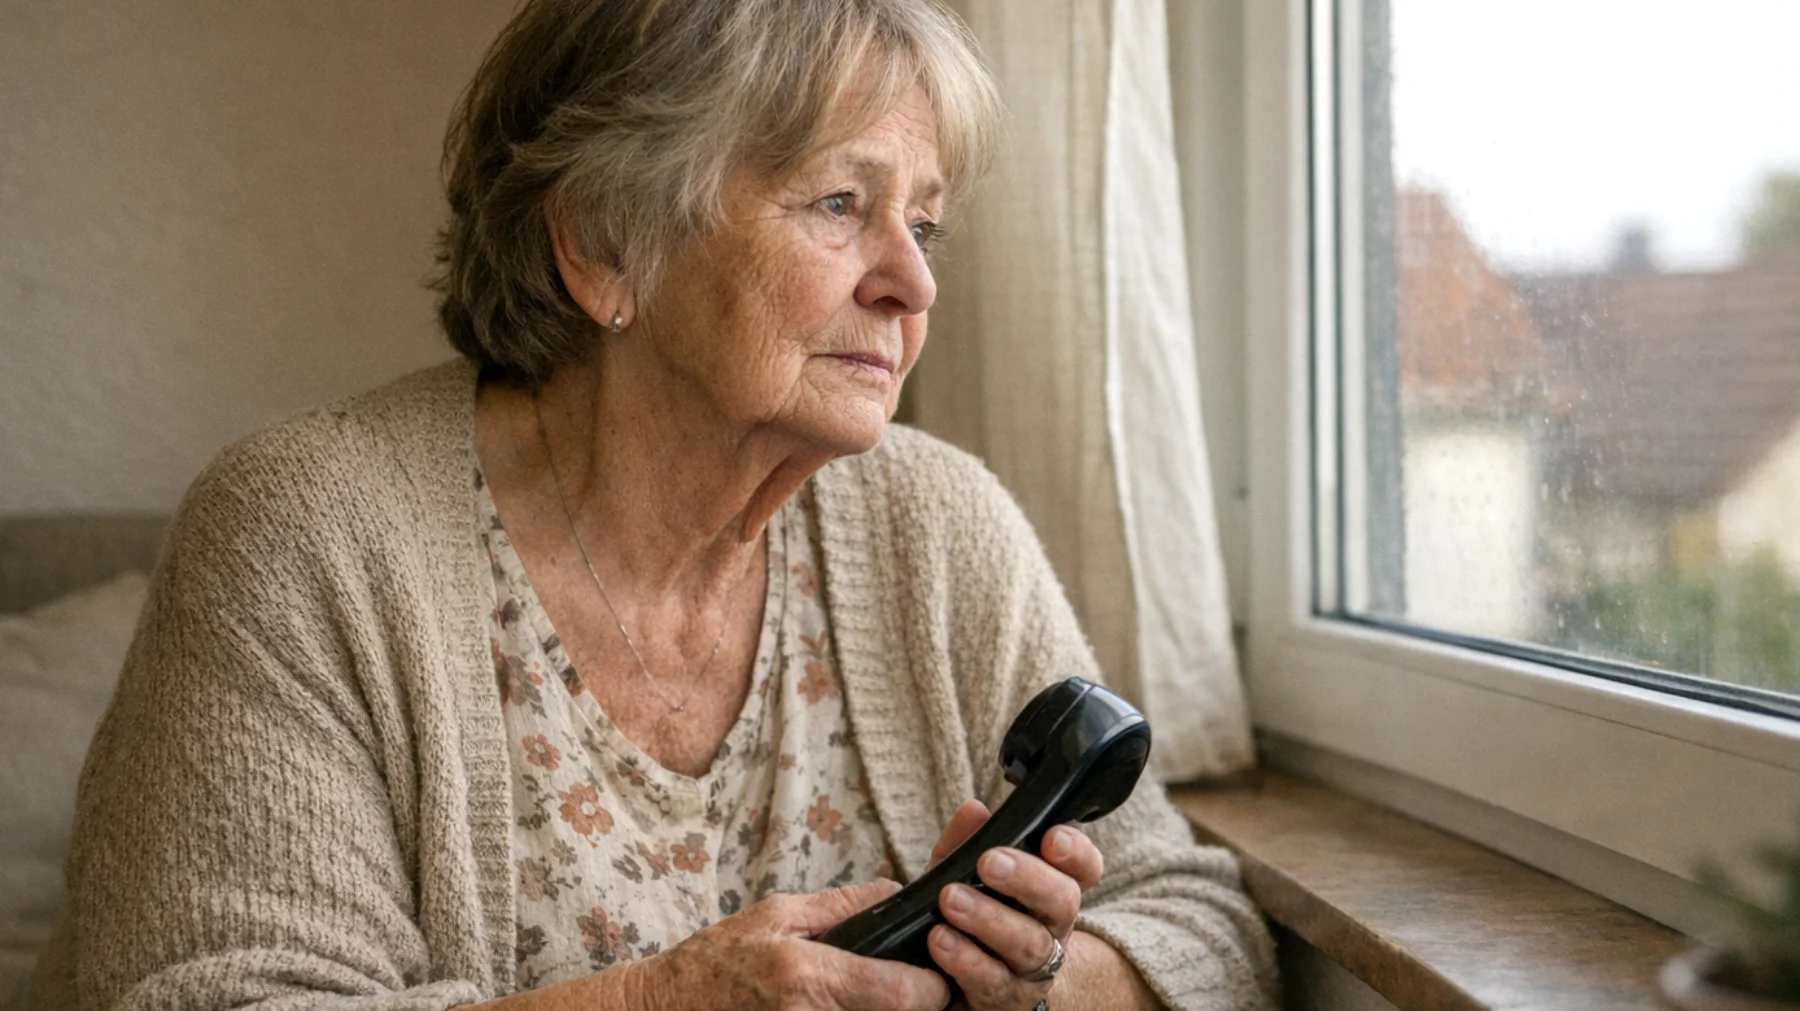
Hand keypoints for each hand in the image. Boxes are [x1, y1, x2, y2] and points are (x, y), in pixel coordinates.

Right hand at [634, 880, 949, 1010]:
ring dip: (882, 1010)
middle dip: (914, 1005)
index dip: (930, 988)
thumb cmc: (718, 960)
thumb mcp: (778, 914)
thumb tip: (897, 892)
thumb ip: (843, 906)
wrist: (667, 1010)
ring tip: (876, 992)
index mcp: (807, 973)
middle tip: (912, 986)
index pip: (901, 994)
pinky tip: (847, 1006)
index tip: (933, 976)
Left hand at [924, 800, 1105, 1010]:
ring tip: (951, 899)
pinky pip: (993, 982)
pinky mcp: (1006, 1001)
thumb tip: (974, 811)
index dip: (1077, 852)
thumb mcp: (960, 875)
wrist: (955, 986)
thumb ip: (965, 843)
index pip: (1084, 868)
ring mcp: (1034, 970)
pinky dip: (966, 960)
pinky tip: (940, 940)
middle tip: (990, 862)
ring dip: (990, 919)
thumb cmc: (966, 917)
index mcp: (1050, 890)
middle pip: (1063, 901)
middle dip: (1028, 878)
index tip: (1052, 837)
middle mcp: (1052, 929)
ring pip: (1030, 944)